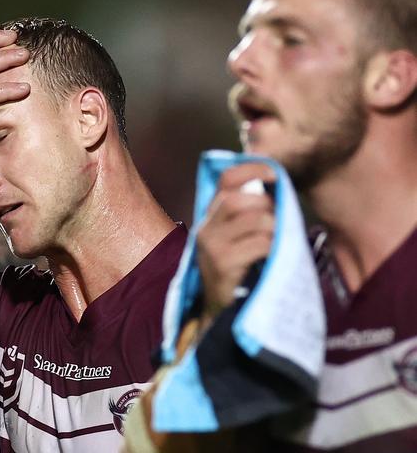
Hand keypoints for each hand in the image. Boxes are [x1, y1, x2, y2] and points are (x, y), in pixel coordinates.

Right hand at [196, 163, 275, 320]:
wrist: (220, 313)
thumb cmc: (237, 273)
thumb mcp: (236, 239)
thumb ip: (248, 215)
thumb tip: (275, 190)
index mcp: (210, 218)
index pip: (226, 180)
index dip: (251, 169)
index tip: (274, 174)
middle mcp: (206, 229)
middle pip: (239, 200)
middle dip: (266, 206)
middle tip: (277, 221)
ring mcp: (213, 247)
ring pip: (255, 220)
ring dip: (274, 228)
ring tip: (276, 241)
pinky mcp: (223, 265)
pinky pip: (260, 244)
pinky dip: (273, 247)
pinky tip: (272, 258)